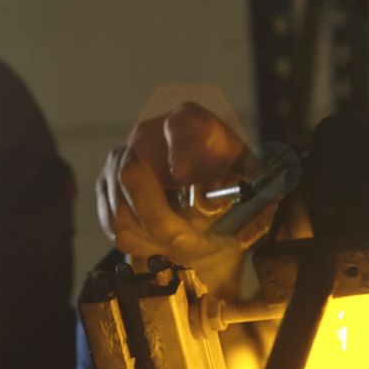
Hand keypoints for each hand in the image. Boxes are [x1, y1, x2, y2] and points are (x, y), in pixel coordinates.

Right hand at [96, 95, 274, 293]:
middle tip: (186, 241)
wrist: (191, 171)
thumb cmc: (219, 167)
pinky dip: (138, 242)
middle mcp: (146, 134)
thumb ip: (253, 171)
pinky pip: (113, 223)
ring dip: (151, 237)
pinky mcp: (105, 185)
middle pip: (134, 174)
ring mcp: (119, 159)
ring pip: (121, 207)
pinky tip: (160, 245)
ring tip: (180, 247)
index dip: (179, 151)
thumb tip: (263, 180)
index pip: (179, 126)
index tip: (184, 176)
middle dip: (160, 218)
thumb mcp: (241, 164)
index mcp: (186, 120)